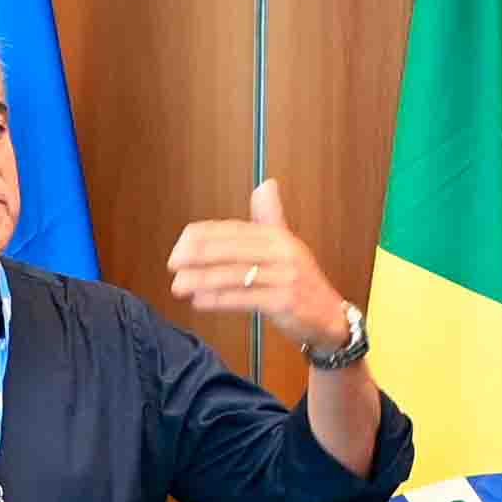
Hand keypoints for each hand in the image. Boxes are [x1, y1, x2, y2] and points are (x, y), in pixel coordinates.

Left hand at [164, 179, 356, 355]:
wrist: (329, 317)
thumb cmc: (301, 282)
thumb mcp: (287, 246)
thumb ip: (270, 218)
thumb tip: (266, 184)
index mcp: (278, 236)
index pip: (233, 230)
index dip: (203, 236)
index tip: (179, 245)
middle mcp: (283, 252)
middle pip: (231, 249)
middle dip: (197, 255)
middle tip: (172, 263)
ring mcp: (285, 277)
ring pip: (234, 275)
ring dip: (202, 280)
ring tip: (178, 285)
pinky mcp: (284, 302)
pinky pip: (244, 298)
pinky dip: (219, 300)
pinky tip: (199, 301)